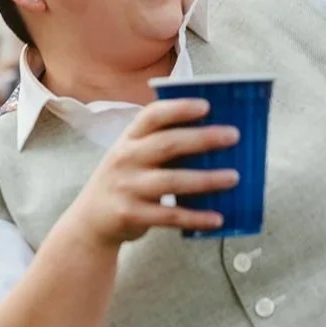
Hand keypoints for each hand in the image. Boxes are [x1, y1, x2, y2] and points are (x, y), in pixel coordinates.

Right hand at [66, 98, 240, 246]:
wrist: (90, 221)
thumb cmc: (127, 180)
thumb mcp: (135, 155)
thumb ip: (164, 145)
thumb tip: (218, 137)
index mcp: (130, 138)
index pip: (152, 115)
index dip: (179, 108)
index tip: (206, 105)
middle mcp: (126, 158)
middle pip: (167, 144)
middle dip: (203, 138)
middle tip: (233, 136)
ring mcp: (127, 187)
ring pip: (172, 181)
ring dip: (206, 179)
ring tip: (234, 177)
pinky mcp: (131, 215)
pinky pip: (169, 216)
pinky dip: (195, 217)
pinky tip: (218, 218)